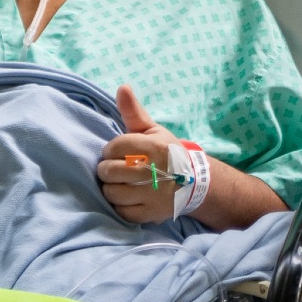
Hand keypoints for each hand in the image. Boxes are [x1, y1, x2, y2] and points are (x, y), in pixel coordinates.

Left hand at [96, 85, 181, 223]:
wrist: (195, 183)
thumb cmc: (167, 153)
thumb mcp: (153, 130)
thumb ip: (134, 111)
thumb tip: (122, 87)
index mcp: (153, 147)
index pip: (113, 147)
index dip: (111, 150)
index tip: (117, 153)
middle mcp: (153, 171)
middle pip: (109, 171)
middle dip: (107, 169)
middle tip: (116, 169)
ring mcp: (151, 195)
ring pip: (111, 192)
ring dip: (111, 187)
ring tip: (120, 183)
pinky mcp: (149, 214)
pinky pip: (120, 211)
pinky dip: (119, 205)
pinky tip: (127, 197)